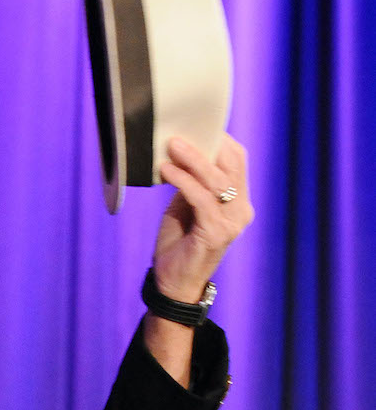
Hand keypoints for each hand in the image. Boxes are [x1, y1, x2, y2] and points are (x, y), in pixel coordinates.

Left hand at [152, 134, 252, 300]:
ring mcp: (232, 222)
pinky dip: (183, 181)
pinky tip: (166, 171)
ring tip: (170, 147)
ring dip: (192, 160)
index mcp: (238, 201)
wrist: (174, 282)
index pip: (237, 161)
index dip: (219, 141)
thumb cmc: (179, 242)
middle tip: (176, 134)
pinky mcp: (216, 233)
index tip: (195, 127)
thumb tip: (182, 151)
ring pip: (217, 181)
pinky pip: (201, 199)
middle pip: (230, 166)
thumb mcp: (186, 205)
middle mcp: (242, 210)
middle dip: (204, 146)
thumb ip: (192, 182)